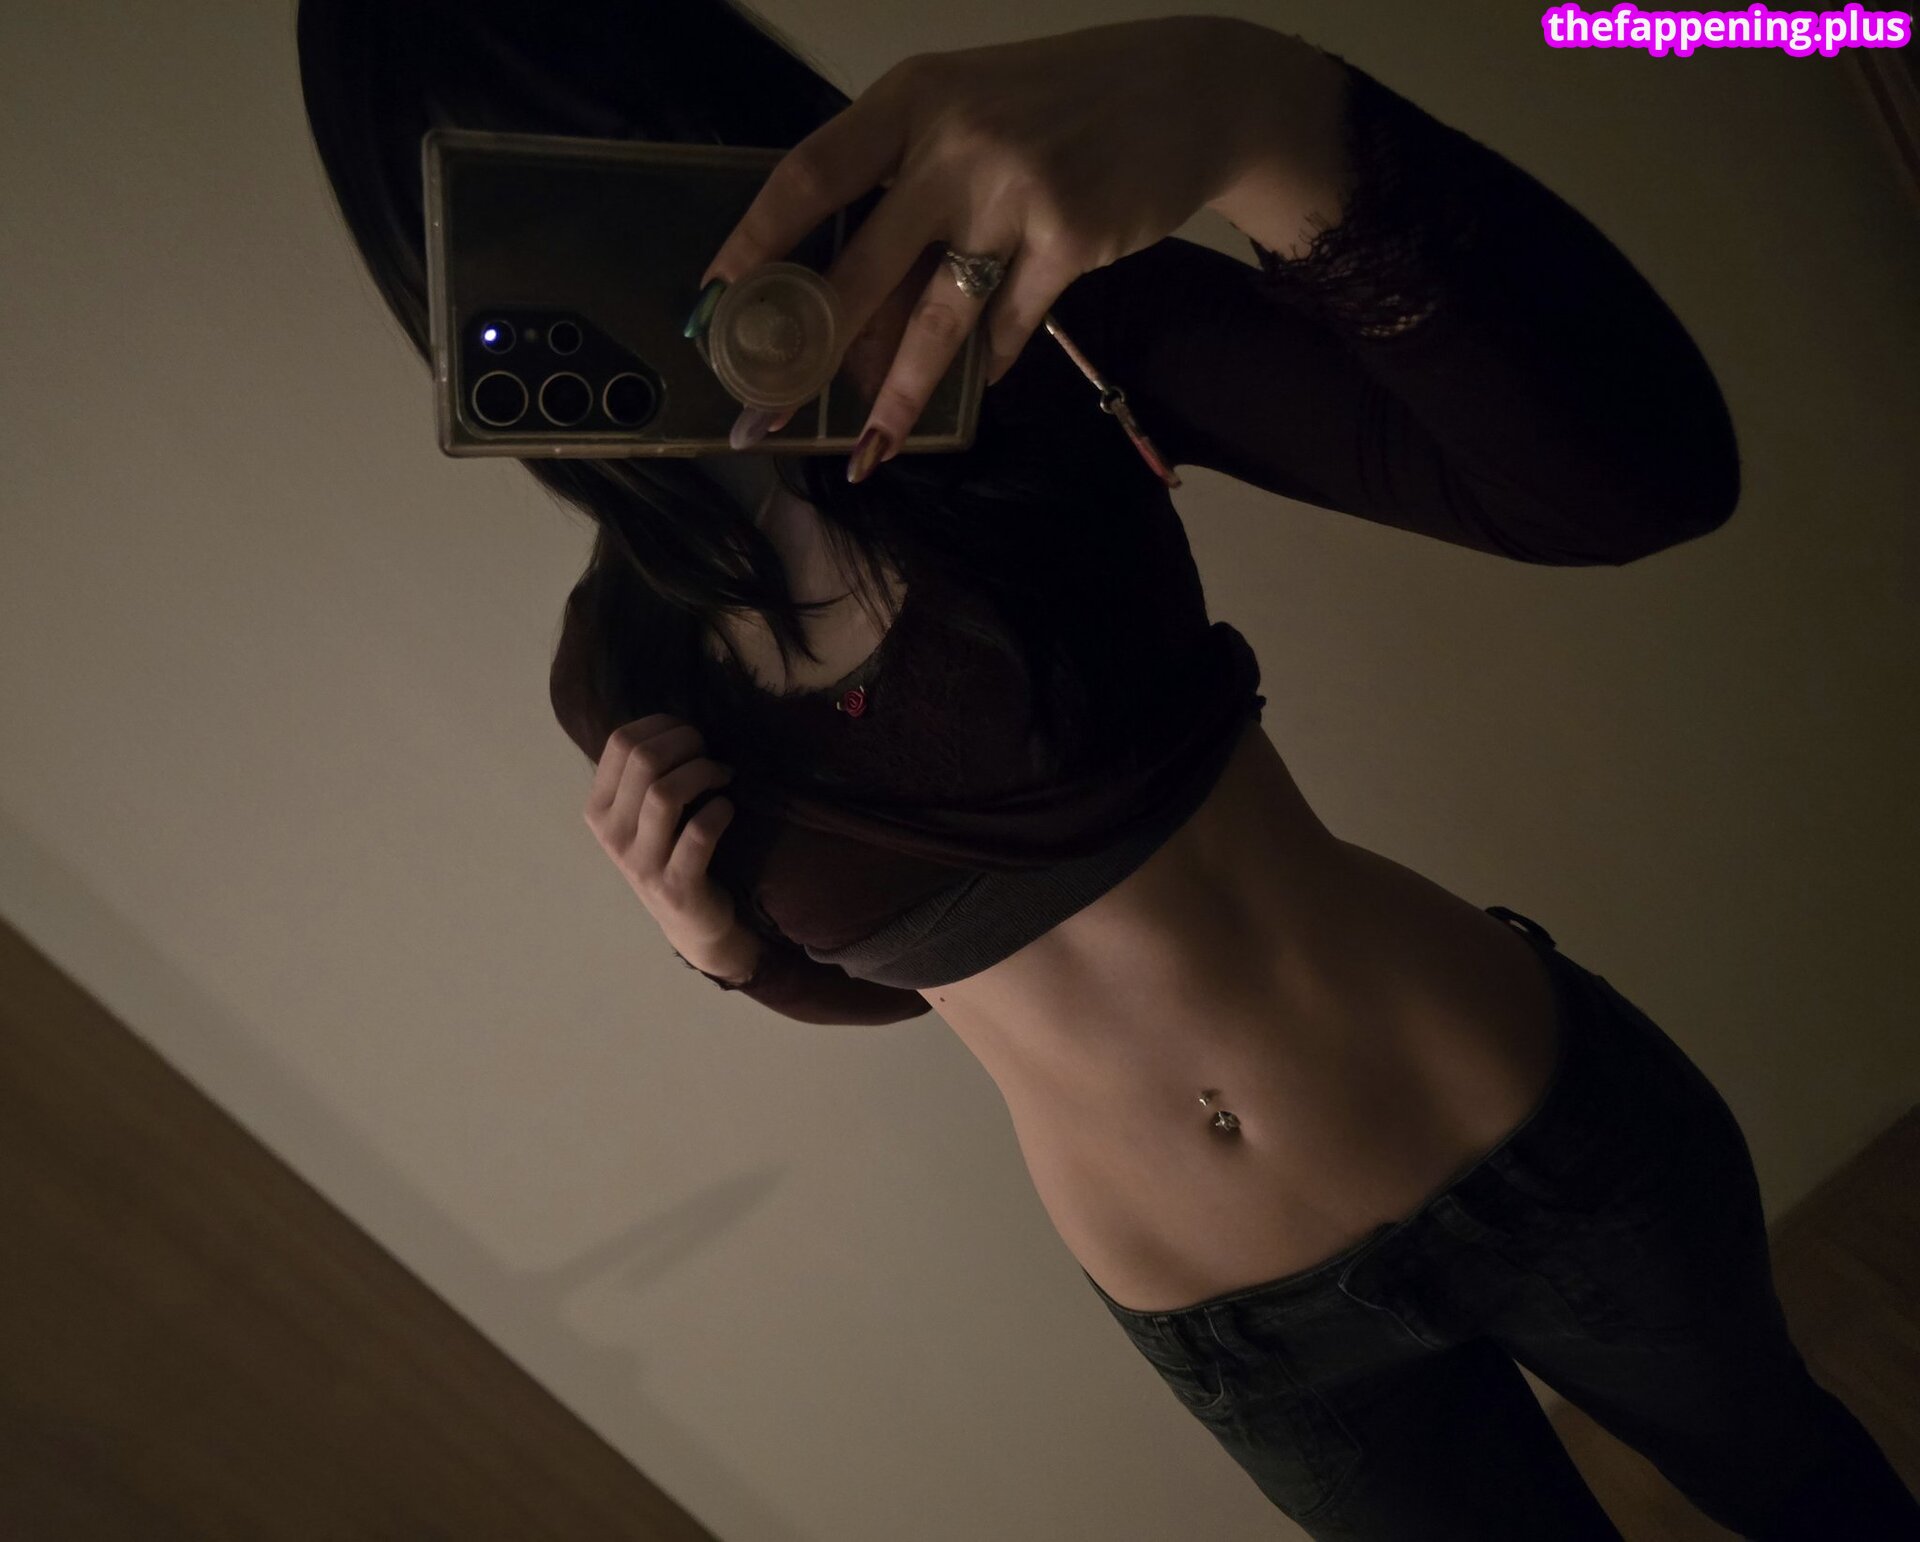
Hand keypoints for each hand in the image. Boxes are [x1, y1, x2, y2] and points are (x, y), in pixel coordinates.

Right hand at [584, 714, 741, 962]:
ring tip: (722, 777)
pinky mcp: (675, 886)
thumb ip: (646, 774)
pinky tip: (727, 808)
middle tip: (710, 753)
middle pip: (643, 760)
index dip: (662, 725)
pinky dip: (719, 811)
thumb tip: (678, 725)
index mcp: (598, 809)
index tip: (689, 736)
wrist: (691, 922)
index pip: (620, 742)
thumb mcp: (643, 815)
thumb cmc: (671, 854)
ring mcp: (640, 863)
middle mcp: (611, 835)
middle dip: (686, 743)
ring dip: (704, 773)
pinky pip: (698, 833)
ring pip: (665, 793)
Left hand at [697, 16, 1315, 468]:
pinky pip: (1008, 326)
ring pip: (935, 318)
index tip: (714, 300)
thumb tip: (846, 291)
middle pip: (862, 265)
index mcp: (912, 98)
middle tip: (771, 412)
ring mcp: (1017, 192)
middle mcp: (956, 141)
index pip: (812, 175)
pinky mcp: (1072, 241)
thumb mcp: (967, 107)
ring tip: (868, 452)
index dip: (756, 242)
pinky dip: (987, 363)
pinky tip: (975, 390)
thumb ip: (906, 177)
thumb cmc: (1058, 104)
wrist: (1189, 92)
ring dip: (897, 395)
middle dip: (812, 349)